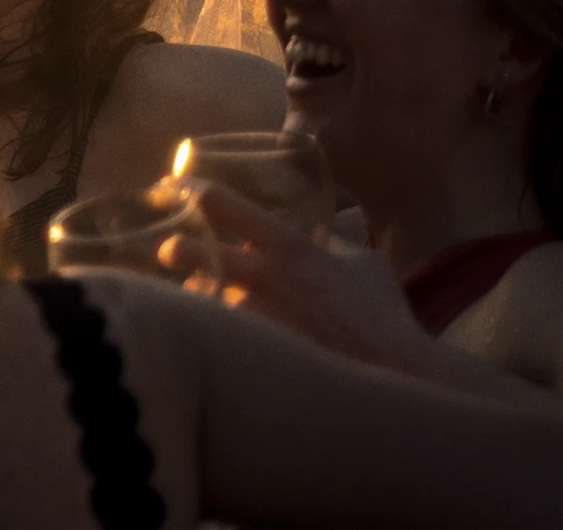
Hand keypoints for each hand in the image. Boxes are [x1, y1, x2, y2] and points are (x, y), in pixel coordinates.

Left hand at [172, 184, 431, 372]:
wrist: (396, 374)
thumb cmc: (383, 316)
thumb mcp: (364, 264)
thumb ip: (331, 244)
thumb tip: (320, 235)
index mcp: (288, 247)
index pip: (221, 204)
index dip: (186, 190)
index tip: (166, 187)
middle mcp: (264, 277)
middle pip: (189, 252)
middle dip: (173, 250)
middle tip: (168, 252)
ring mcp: (256, 317)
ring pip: (200, 298)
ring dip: (200, 298)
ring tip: (207, 304)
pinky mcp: (253, 351)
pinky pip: (218, 335)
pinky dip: (219, 332)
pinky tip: (228, 338)